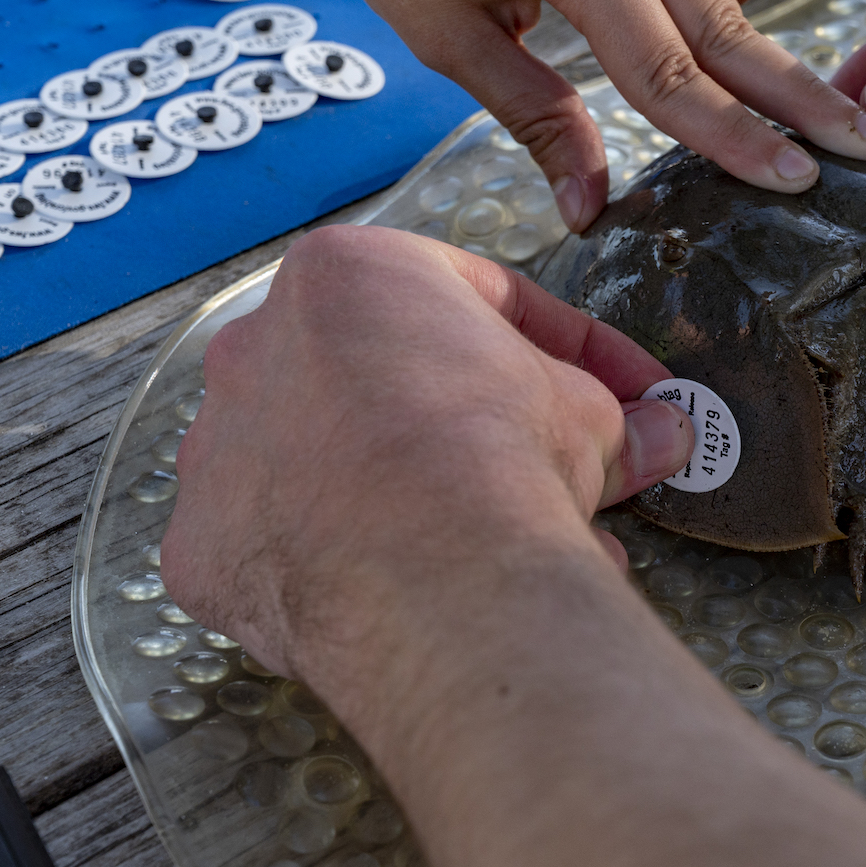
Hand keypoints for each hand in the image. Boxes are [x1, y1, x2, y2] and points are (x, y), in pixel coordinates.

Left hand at [158, 225, 692, 680]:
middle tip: (545, 471)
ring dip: (396, 494)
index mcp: (347, 274)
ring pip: (323, 463)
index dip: (565, 348)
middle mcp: (257, 344)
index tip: (615, 390)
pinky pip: (283, 547)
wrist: (433, 574)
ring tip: (483, 552)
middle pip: (383, 381)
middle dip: (467, 425)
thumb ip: (612, 411)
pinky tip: (403, 592)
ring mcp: (218, 446)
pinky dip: (338, 564)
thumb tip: (663, 433)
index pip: (474, 299)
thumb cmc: (497, 461)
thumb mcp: (587, 414)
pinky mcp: (202, 543)